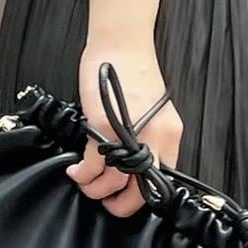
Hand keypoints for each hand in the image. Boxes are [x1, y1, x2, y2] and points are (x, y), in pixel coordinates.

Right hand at [65, 42, 183, 218]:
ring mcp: (130, 134)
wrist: (122, 43)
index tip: (127, 197)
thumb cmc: (132, 71)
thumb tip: (131, 160)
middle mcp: (155, 138)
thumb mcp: (152, 110)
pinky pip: (94, 164)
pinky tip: (77, 172)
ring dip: (96, 190)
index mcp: (169, 135)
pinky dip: (83, 174)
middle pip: (142, 189)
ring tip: (86, 185)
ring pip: (115, 182)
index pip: (163, 179)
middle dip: (121, 204)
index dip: (143, 196)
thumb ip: (147, 136)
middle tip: (107, 204)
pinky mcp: (105, 126)